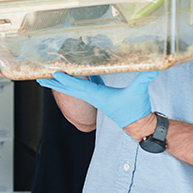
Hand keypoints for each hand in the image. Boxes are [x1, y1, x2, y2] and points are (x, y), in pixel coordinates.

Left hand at [36, 71, 157, 127]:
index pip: (78, 87)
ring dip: (61, 83)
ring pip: (74, 90)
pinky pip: (84, 88)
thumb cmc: (136, 109)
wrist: (138, 124)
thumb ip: (144, 78)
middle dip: (54, 83)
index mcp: (98, 97)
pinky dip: (76, 81)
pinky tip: (74, 75)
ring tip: (49, 77)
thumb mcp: (139, 92)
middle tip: (39, 77)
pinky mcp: (100, 97)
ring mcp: (95, 98)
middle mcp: (93, 98)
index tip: (54, 74)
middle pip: (69, 90)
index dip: (66, 80)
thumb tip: (153, 69)